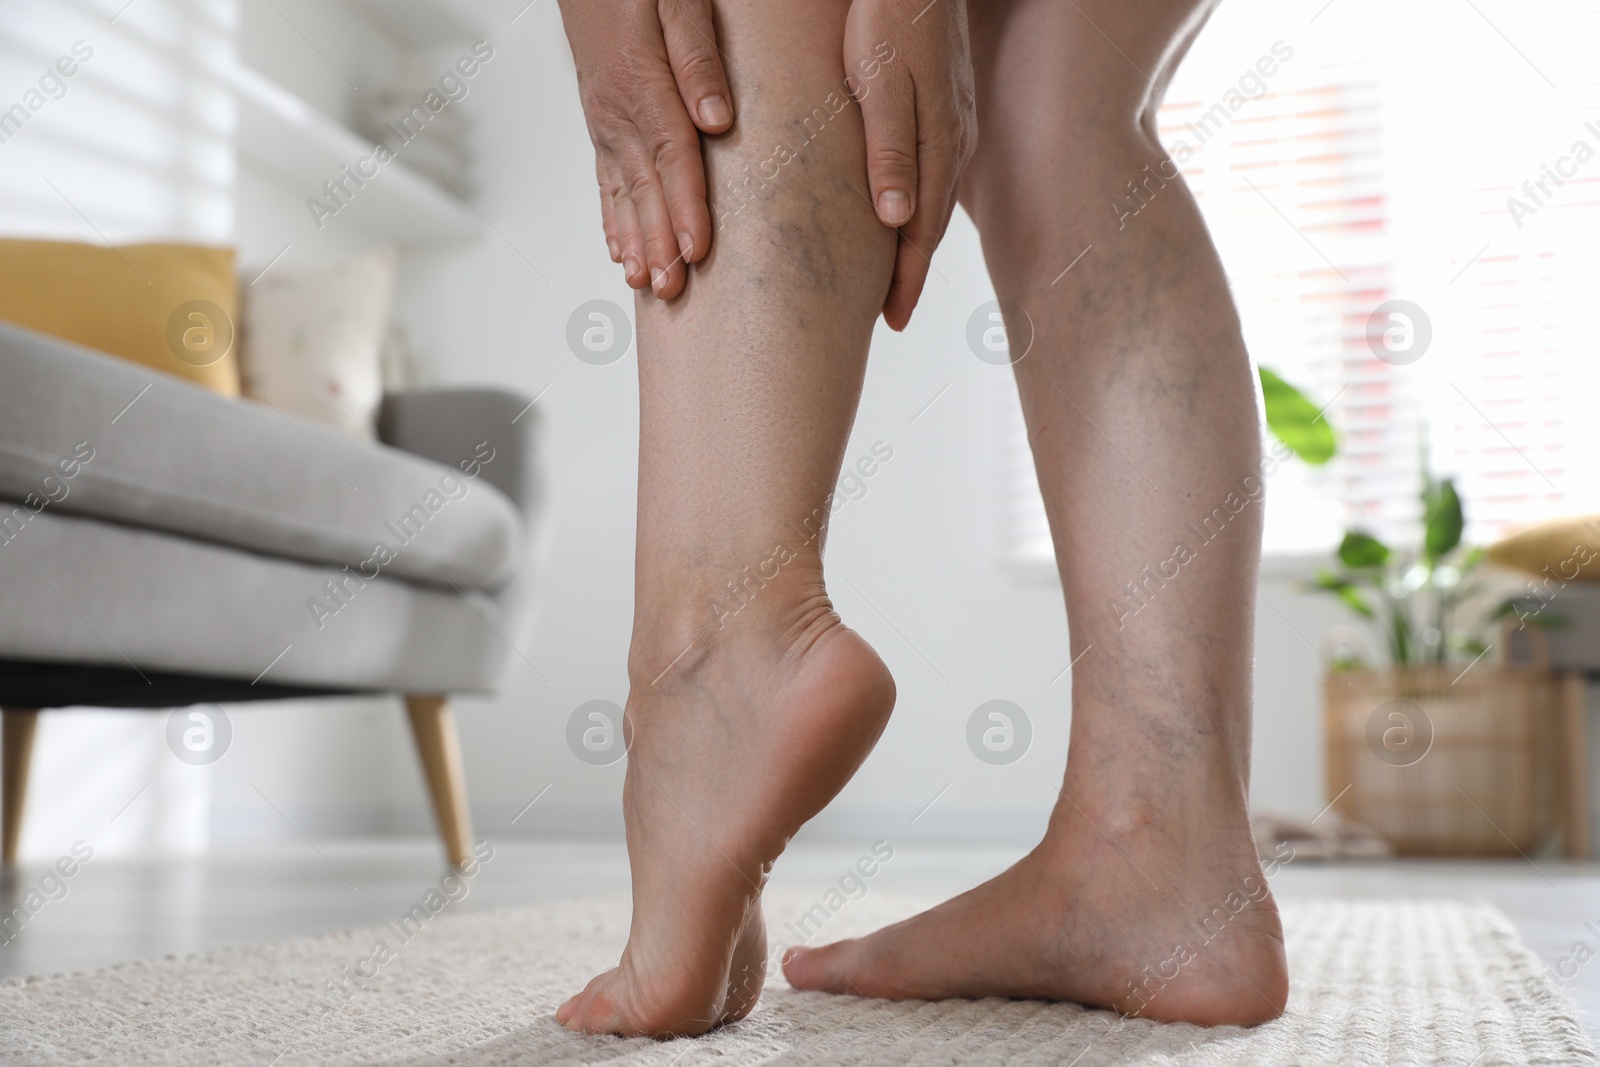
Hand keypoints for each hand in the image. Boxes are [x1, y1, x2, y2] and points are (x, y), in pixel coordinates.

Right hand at [558, 0, 734, 298]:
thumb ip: (697, 56)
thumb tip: (715, 119)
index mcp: (639, 83)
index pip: (670, 157)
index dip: (685, 206)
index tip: (697, 249)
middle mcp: (616, 110)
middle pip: (644, 188)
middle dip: (659, 243)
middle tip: (672, 291)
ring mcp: (604, 120)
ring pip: (621, 192)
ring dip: (635, 241)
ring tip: (647, 284)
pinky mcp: (600, 122)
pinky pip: (605, 179)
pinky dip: (612, 218)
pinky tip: (620, 249)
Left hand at [844, 0, 975, 329]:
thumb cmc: (885, 13)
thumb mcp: (878, 79)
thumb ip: (889, 147)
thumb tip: (897, 220)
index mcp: (938, 141)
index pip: (921, 229)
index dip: (905, 279)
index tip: (890, 322)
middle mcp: (953, 139)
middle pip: (929, 224)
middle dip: (910, 275)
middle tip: (889, 318)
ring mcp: (953, 122)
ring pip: (931, 200)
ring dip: (914, 245)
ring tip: (893, 281)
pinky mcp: (944, 104)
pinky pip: (932, 173)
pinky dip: (917, 207)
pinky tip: (902, 215)